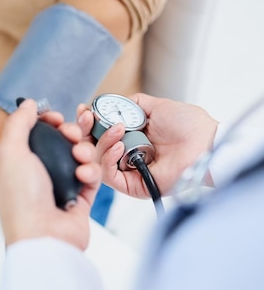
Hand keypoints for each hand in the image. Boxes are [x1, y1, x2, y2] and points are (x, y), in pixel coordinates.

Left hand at [0, 99, 100, 250]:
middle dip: (70, 133)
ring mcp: (59, 188)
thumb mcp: (10, 152)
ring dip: (83, 151)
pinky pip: (91, 177)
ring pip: (79, 157)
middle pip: (60, 143)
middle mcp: (37, 176)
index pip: (34, 135)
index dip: (46, 122)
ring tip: (80, 157)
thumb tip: (27, 105)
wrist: (44, 237)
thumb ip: (18, 124)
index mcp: (16, 165)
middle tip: (72, 134)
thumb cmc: (22, 200)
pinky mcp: (79, 200)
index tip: (54, 117)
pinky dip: (91, 172)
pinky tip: (85, 175)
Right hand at [77, 93, 218, 197]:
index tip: (84, 110)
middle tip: (86, 119)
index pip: (99, 133)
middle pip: (93, 147)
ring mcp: (129, 170)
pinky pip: (109, 175)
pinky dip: (108, 159)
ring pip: (97, 161)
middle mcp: (127, 154)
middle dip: (85, 132)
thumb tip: (112, 103)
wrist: (206, 143)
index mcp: (131, 137)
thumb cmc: (190, 127)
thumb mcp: (158, 106)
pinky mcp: (133, 185)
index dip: (88, 123)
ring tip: (116, 129)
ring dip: (100, 142)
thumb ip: (133, 104)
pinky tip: (119, 146)